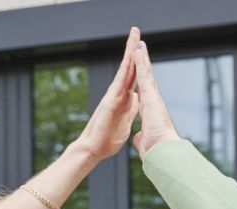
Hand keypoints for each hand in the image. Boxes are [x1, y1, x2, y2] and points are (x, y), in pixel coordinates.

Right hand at [72, 27, 141, 161]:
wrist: (94, 150)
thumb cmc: (107, 141)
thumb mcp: (124, 124)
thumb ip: (129, 112)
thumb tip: (135, 102)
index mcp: (124, 100)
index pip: (134, 78)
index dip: (139, 63)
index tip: (142, 49)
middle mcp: (119, 94)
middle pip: (129, 67)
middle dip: (133, 49)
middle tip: (136, 31)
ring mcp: (114, 95)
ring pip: (125, 68)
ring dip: (129, 50)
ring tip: (134, 33)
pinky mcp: (111, 100)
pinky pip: (120, 79)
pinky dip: (126, 66)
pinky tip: (130, 54)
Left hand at [131, 41, 180, 158]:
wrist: (164, 151)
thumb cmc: (156, 150)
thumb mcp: (144, 141)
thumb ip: (140, 136)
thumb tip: (136, 137)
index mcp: (150, 113)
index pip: (145, 94)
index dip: (143, 84)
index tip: (141, 75)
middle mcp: (154, 102)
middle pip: (148, 80)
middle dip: (144, 66)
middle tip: (141, 52)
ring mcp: (154, 97)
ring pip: (147, 73)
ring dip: (143, 59)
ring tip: (139, 45)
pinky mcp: (151, 95)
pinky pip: (143, 75)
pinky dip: (140, 63)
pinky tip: (136, 51)